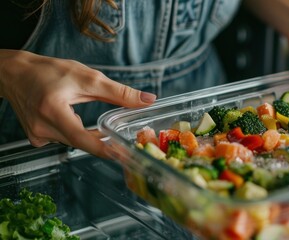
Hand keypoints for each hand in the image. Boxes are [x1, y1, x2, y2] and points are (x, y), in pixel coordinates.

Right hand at [0, 50, 155, 157]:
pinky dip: (73, 132)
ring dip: (86, 132)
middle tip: (119, 137)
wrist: (15, 73)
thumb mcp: (87, 77)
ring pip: (74, 142)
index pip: (83, 139)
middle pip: (81, 142)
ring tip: (81, 112)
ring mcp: (37, 136)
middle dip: (101, 139)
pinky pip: (64, 140)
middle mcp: (42, 128)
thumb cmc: (49, 72)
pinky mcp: (36, 138)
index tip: (124, 154)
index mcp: (53, 111)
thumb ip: (119, 92)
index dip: (105, 149)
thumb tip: (147, 100)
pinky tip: (68, 116)